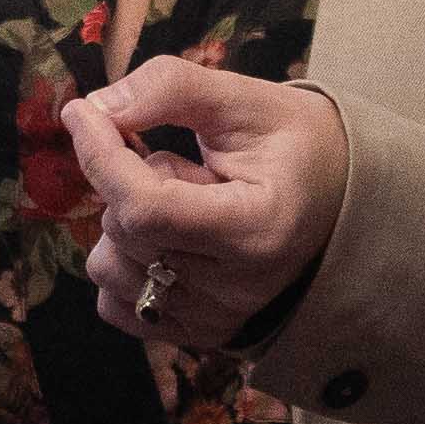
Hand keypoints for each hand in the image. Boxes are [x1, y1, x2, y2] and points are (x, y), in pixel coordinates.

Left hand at [63, 57, 348, 349]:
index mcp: (254, 231)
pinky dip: (123, 262)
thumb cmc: (300, 148)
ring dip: (125, 222)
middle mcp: (234, 290)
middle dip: (129, 178)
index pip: (146, 206)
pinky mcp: (197, 333)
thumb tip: (97, 107)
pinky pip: (116, 303)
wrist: (342, 204)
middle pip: (124, 230)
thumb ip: (172, 90)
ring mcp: (213, 319)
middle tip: (187, 164)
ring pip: (108, 268)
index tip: (82, 112)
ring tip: (187, 203)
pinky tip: (167, 237)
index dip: (100, 154)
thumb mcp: (249, 101)